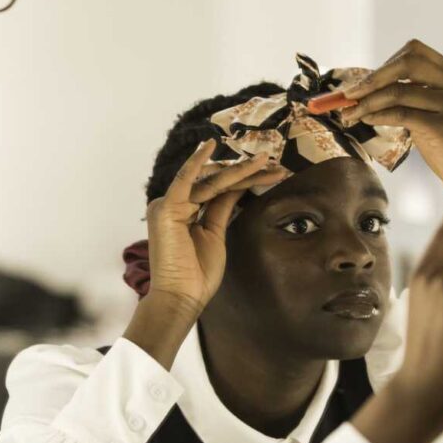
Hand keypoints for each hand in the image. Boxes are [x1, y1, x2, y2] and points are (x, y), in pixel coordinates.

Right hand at [144, 140, 287, 310]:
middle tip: (275, 165)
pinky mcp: (167, 207)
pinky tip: (211, 144)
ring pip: (210, 181)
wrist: (182, 297)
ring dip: (239, 170)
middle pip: (215, 182)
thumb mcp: (215, 233)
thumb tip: (237, 187)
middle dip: (246, 173)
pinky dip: (197, 161)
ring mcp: (168, 204)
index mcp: (183, 211)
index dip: (244, 179)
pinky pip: (185, 179)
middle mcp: (173, 204)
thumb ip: (222, 207)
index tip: (271, 174)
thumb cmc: (197, 274)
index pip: (217, 188)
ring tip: (266, 161)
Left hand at [341, 40, 442, 217]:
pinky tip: (366, 120)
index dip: (386, 63)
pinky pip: (401, 114)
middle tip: (349, 94)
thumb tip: (369, 83)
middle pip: (406, 63)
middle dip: (372, 78)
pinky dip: (378, 115)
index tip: (365, 81)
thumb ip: (415, 91)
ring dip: (367, 102)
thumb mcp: (438, 109)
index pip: (415, 51)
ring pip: (398, 92)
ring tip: (350, 113)